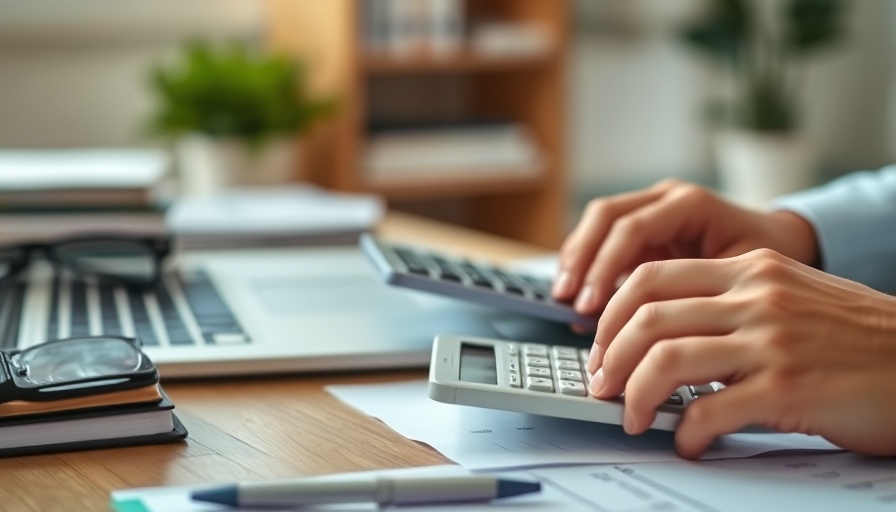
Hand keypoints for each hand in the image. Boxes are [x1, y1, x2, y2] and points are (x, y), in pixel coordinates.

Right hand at [552, 180, 818, 315]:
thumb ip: (695, 300)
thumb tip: (649, 335)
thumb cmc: (771, 269)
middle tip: (568, 300)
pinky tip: (577, 296)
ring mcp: (652, 209)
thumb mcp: (739, 283)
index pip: (631, 228)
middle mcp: (667, 199)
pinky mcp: (644, 229)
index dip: (605, 268)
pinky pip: (603, 239)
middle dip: (581, 260)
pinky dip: (586, 265)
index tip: (591, 306)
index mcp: (692, 205)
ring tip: (563, 299)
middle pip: (605, 217)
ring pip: (597, 224)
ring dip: (576, 260)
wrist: (788, 248)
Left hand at [586, 248, 895, 458]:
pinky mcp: (788, 386)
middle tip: (601, 386)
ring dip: (635, 394)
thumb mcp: (790, 296)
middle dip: (610, 356)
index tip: (600, 346)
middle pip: (647, 316)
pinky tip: (688, 444)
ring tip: (632, 417)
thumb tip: (662, 336)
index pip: (651, 277)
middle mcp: (756, 296)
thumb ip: (730, 303)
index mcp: (750, 269)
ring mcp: (771, 340)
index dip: (611, 315)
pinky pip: (712, 410)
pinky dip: (687, 432)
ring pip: (667, 358)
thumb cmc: (858, 338)